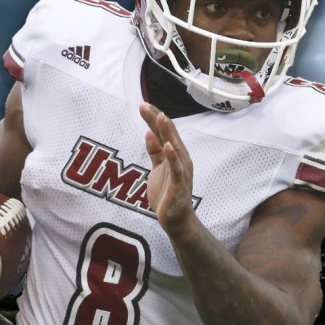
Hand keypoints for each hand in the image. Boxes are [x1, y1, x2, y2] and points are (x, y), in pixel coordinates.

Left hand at [139, 103, 196, 231]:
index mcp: (174, 155)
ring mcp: (181, 171)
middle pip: (169, 135)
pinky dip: (172, 156)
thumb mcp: (158, 169)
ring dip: (167, 132)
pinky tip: (168, 145)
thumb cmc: (167, 193)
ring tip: (160, 117)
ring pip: (174, 147)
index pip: (163, 133)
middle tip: (146, 105)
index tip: (143, 105)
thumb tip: (148, 133)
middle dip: (157, 120)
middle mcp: (180, 159)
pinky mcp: (179, 184)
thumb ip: (155, 152)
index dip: (153, 119)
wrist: (176, 219)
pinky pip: (176, 168)